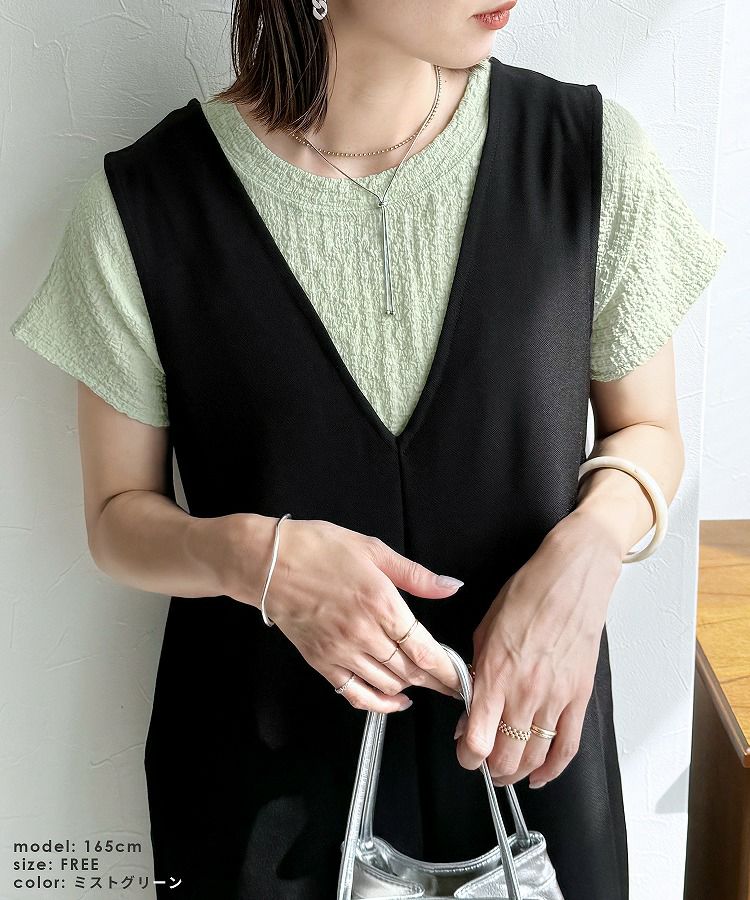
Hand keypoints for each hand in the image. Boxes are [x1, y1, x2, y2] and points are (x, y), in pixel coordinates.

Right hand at [223, 515, 463, 712]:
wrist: (267, 563)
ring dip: (411, 688)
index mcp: (382, 604)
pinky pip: (355, 694)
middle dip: (436, 682)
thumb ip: (415, 575)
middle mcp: (364, 633)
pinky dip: (379, 704)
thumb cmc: (319, 548)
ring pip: (387, 685)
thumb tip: (451, 586)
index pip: (425, 650)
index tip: (465, 678)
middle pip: (410, 672)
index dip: (449, 670)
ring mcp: (341, 652)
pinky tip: (395, 701)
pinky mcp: (321, 662)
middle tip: (453, 685)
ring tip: (426, 683)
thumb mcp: (373, 550)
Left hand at [453, 511, 622, 787]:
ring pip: (534, 757)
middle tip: (483, 762)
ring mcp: (555, 697)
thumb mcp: (485, 630)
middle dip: (489, 768)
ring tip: (506, 771)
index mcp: (496, 673)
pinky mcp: (579, 696)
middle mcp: (525, 692)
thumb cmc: (527, 594)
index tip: (464, 751)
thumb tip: (469, 708)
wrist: (571, 578)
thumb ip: (475, 673)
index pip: (477, 739)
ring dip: (516, 772)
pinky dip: (553, 769)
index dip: (466, 755)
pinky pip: (567, 746)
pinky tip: (540, 775)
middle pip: (506, 757)